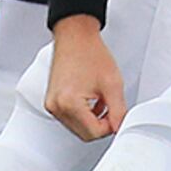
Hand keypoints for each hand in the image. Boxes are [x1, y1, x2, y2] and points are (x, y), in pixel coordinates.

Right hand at [43, 18, 124, 138]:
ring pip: (77, 128)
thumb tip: (119, 127)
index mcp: (69, 103)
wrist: (75, 36)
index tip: (117, 116)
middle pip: (84, 134)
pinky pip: (70, 118)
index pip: (93, 133)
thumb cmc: (90, 53)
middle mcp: (56, 106)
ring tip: (99, 100)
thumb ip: (118, 111)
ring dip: (92, 120)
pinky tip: (90, 100)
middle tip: (111, 108)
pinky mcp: (52, 102)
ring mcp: (52, 105)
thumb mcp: (112, 84)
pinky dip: (83, 114)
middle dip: (100, 125)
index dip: (110, 126)